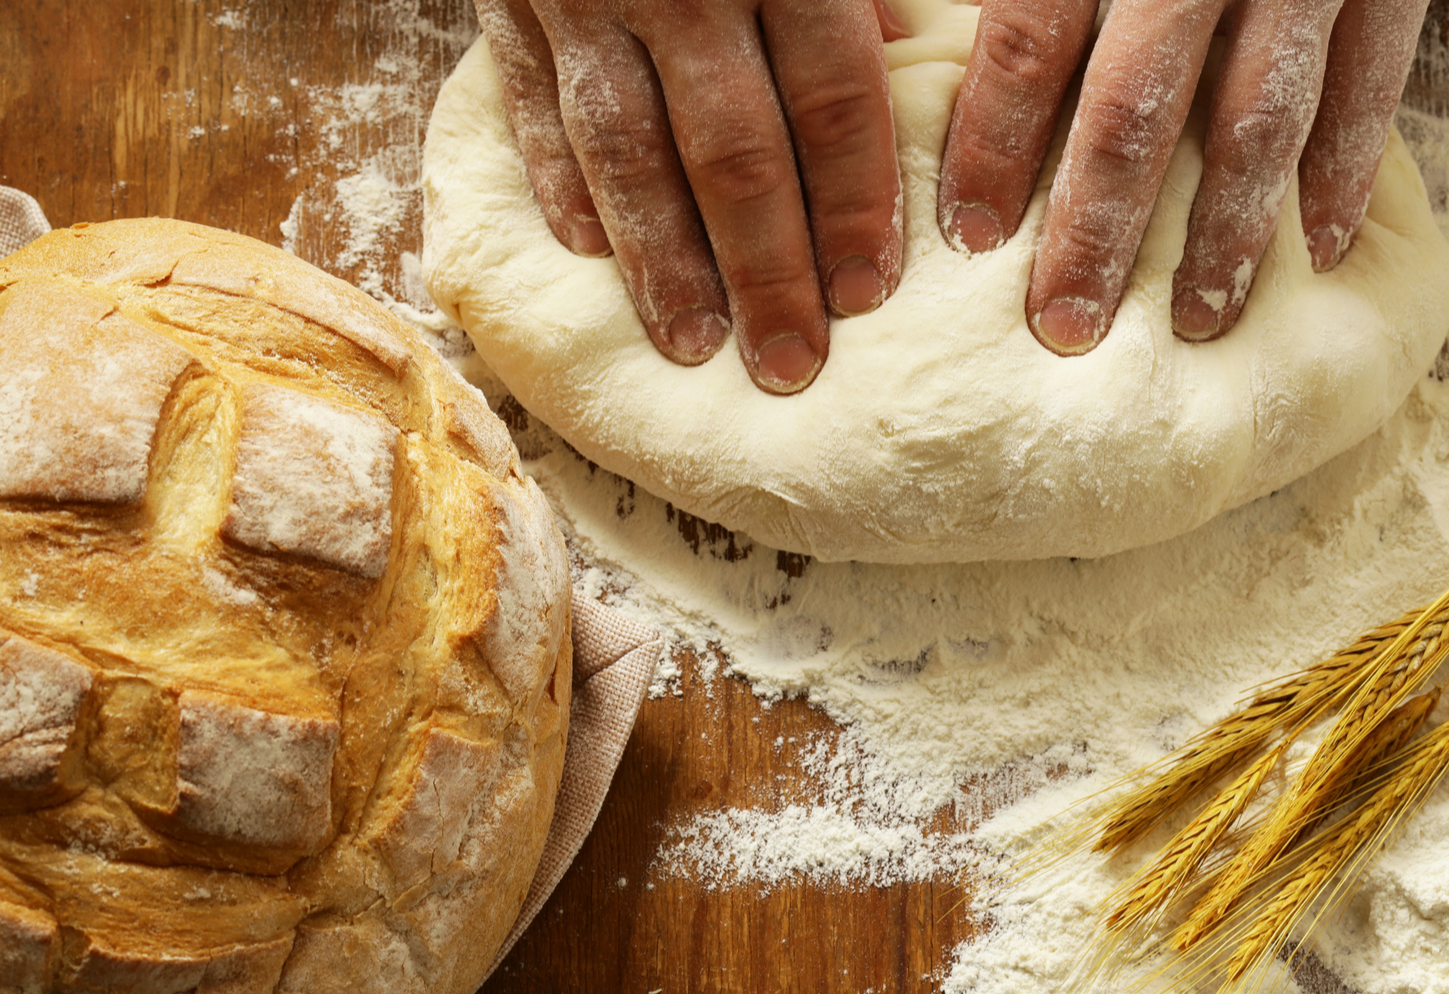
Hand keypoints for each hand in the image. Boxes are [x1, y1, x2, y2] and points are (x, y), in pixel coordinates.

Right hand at [477, 0, 907, 393]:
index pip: (831, 97)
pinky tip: (586, 256)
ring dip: (661, 261)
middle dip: (766, 269)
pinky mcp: (504, 1)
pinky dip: (559, 184)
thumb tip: (889, 55)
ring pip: (624, 151)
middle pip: (731, 151)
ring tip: (692, 346)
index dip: (854, 202)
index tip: (870, 294)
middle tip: (792, 366)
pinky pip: (530, 108)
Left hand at [937, 0, 1430, 353]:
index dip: (993, 143)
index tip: (967, 238)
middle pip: (1135, 106)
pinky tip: (1316, 252)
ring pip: (1259, 116)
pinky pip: (1369, 84)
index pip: (1030, 41)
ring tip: (1195, 323)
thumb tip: (888, 31)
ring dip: (1224, 233)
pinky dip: (1346, 174)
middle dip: (1097, 228)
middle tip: (1064, 326)